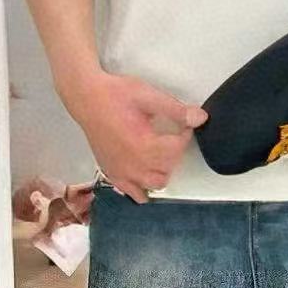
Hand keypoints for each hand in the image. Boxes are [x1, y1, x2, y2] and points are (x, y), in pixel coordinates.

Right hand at [67, 70, 208, 203]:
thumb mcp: (149, 96)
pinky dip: (143, 188)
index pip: (176, 149)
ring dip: (162, 171)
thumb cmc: (117, 94)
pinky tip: (145, 174)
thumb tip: (200, 118)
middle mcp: (132, 165)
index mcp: (143, 145)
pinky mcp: (111, 173)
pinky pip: (132, 193)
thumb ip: (176, 110)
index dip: (185, 135)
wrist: (87, 97)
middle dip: (174, 153)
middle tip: (171, 135)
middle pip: (168, 169)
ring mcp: (121, 172)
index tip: (183, 125)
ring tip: (159, 152)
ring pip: (153, 184)